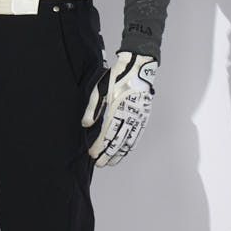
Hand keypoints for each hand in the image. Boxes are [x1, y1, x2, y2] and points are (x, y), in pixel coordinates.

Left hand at [83, 50, 157, 166]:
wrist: (138, 67)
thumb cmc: (117, 77)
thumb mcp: (99, 88)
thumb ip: (92, 108)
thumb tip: (86, 124)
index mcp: (117, 109)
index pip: (107, 134)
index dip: (100, 146)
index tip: (93, 154)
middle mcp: (129, 115)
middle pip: (118, 141)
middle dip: (108, 154)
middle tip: (100, 163)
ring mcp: (139, 117)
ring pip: (129, 140)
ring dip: (119, 153)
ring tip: (111, 162)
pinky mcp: (144, 115)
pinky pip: (137, 135)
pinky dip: (131, 145)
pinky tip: (126, 150)